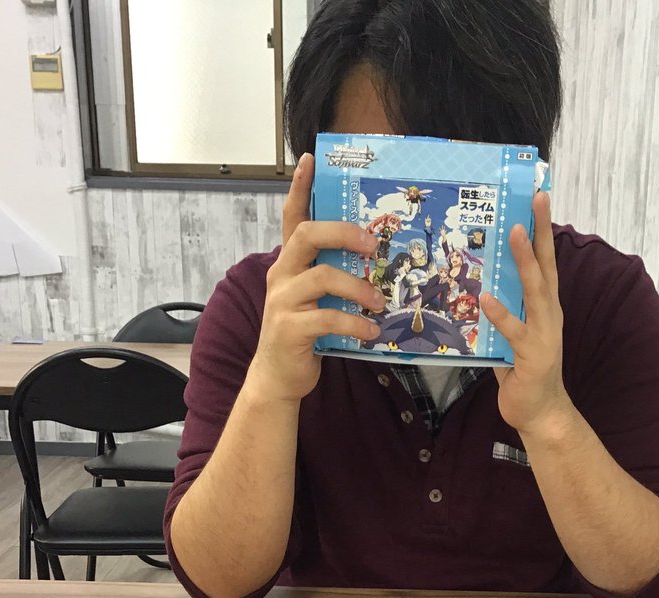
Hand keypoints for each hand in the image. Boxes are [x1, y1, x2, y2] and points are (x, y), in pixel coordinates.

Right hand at [250, 153, 386, 402]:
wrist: (279, 376)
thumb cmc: (304, 333)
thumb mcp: (315, 298)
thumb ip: (332, 275)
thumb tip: (373, 260)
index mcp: (288, 263)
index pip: (291, 218)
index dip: (299, 189)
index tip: (309, 160)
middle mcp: (281, 275)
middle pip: (306, 236)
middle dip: (342, 233)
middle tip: (372, 244)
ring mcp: (282, 301)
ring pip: (322, 277)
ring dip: (358, 288)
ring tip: (379, 301)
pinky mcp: (290, 329)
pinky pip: (328, 318)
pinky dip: (355, 323)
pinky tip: (371, 331)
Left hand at [479, 192, 569, 435]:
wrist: (540, 413)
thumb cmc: (525, 373)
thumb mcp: (513, 333)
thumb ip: (503, 310)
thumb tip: (480, 284)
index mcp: (545, 306)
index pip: (546, 261)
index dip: (542, 230)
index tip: (538, 198)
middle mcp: (549, 314)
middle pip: (546, 266)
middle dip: (541, 232)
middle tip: (536, 200)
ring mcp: (543, 334)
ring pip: (534, 292)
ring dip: (524, 262)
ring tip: (515, 234)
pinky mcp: (532, 356)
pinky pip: (513, 332)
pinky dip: (500, 314)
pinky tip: (486, 298)